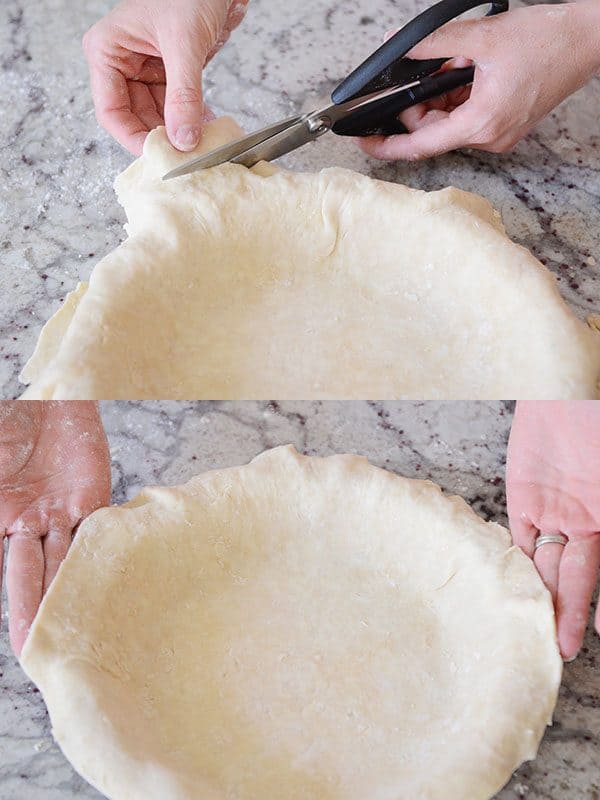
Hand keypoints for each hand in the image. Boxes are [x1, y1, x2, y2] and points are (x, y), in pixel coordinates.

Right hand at [0, 402, 110, 655]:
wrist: (52, 397)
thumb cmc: (9, 425)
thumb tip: (1, 531)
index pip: (2, 568)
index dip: (12, 597)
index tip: (18, 634)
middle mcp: (28, 525)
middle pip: (27, 576)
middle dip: (30, 612)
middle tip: (31, 651)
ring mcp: (61, 514)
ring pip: (60, 563)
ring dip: (61, 596)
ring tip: (64, 630)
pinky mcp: (92, 498)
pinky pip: (92, 532)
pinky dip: (92, 559)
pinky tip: (95, 588)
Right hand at [83, 0, 248, 154]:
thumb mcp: (184, 44)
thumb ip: (184, 95)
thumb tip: (184, 139)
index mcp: (108, 51)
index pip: (112, 112)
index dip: (134, 138)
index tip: (160, 157)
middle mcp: (123, 62)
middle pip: (135, 119)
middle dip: (162, 138)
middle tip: (186, 158)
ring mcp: (146, 69)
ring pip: (158, 116)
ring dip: (180, 133)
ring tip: (201, 146)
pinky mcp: (170, 71)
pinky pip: (177, 106)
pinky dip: (192, 120)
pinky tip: (208, 130)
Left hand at [361, 1, 599, 160]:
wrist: (586, 39)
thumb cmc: (546, 41)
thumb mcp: (480, 38)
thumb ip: (433, 45)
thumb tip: (399, 48)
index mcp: (481, 124)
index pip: (421, 145)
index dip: (388, 146)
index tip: (366, 144)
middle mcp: (489, 138)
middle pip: (434, 131)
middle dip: (419, 104)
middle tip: (420, 74)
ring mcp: (498, 134)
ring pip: (450, 123)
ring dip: (441, 97)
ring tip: (456, 64)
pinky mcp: (505, 126)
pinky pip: (468, 118)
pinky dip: (458, 98)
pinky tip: (465, 72)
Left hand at [506, 401, 599, 661]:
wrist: (565, 395)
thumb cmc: (594, 434)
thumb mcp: (599, 492)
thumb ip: (594, 533)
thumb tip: (590, 562)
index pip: (596, 576)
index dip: (591, 606)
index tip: (594, 636)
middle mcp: (581, 524)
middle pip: (572, 577)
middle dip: (566, 613)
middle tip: (559, 650)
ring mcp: (551, 512)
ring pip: (544, 565)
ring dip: (540, 597)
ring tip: (534, 632)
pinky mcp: (523, 498)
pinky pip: (521, 538)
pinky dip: (518, 564)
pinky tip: (515, 590)